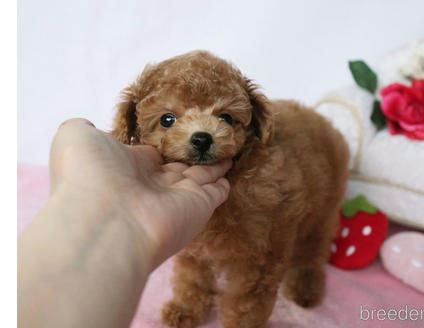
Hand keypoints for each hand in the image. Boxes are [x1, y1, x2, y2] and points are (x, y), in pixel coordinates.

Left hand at [50, 118, 230, 266]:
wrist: (105, 222)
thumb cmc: (88, 175)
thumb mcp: (75, 138)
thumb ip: (83, 128)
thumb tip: (86, 124)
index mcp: (126, 168)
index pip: (151, 154)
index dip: (164, 144)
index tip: (177, 133)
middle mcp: (152, 185)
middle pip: (177, 166)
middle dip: (190, 155)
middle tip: (206, 140)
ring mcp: (177, 197)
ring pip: (199, 176)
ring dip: (211, 165)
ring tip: (225, 150)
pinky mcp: (198, 207)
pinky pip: (215, 193)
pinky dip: (221, 185)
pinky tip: (227, 175)